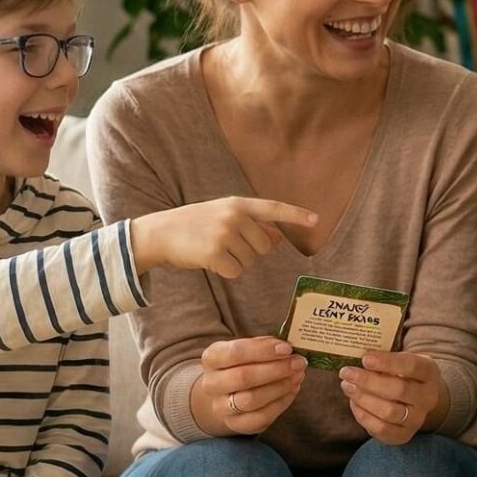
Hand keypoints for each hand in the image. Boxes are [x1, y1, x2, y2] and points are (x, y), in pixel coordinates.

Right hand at [131, 197, 318, 277]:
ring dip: (236, 262)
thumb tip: (278, 238)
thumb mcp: (222, 217)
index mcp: (237, 204)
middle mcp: (234, 216)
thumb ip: (250, 225)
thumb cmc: (193, 226)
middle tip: (227, 246)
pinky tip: (210, 261)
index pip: (272, 208)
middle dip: (251, 252)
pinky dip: (226, 271)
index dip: (295, 215)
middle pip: (264, 245)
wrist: (161, 232)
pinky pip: (236, 271)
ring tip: (215, 251)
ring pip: (250, 260)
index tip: (316, 220)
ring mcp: (224, 234)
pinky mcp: (215, 253)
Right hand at [189, 336, 304, 436]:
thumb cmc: (241, 365)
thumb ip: (265, 345)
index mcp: (212, 358)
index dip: (263, 350)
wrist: (225, 394)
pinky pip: (261, 417)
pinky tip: (292, 390)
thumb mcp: (247, 349)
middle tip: (298, 363)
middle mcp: (212, 384)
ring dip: (280, 387)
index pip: (234, 352)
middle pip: (243, 377)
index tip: (287, 348)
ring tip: (298, 376)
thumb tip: (286, 347)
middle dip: (276, 369)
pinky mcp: (236, 424)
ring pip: (251, 400)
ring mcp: (222, 407)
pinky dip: (281, 403)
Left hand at [339, 351, 448, 446]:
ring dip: (363, 399)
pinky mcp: (403, 435)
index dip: (387, 362)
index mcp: (429, 372)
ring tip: (347, 386)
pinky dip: (363, 415)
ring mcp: (417, 419)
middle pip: (398, 390)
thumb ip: (384, 359)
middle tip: (347, 373)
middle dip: (368, 381)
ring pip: (389, 412)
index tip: (365, 359)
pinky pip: (381, 429)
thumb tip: (358, 359)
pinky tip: (354, 403)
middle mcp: (427, 398)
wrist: (416, 399)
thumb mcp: (401, 360)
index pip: (411, 366)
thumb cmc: (403, 374)